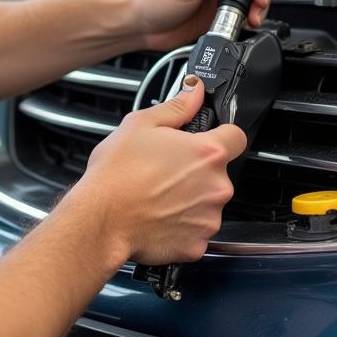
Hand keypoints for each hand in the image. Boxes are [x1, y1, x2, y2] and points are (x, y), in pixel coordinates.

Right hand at [63, 77, 246, 266]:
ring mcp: (209, 218)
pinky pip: (197, 230)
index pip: (236, 136)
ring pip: (208, 202)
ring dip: (191, 198)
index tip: (206, 140)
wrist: (100, 219)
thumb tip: (195, 92)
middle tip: (167, 170)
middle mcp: (216, 186)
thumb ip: (177, 106)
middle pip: (220, 172)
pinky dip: (182, 225)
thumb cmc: (116, 175)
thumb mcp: (140, 125)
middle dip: (198, 170)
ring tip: (159, 194)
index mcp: (207, 152)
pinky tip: (159, 216)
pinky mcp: (198, 245)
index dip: (222, 135)